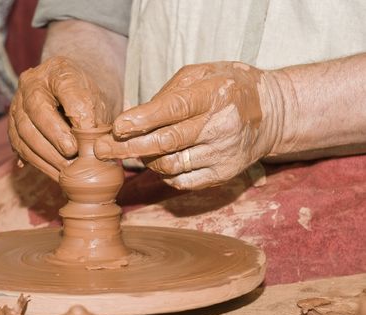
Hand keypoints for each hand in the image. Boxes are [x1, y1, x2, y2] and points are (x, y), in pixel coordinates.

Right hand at [8, 56, 109, 180]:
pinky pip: (19, 146)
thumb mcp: (100, 105)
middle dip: (55, 136)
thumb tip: (91, 151)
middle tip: (73, 154)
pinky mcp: (13, 125)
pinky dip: (38, 163)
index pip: (65, 87)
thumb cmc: (89, 100)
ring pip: (24, 131)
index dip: (76, 112)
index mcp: (58, 70)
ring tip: (66, 170)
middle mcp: (31, 82)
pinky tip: (55, 173)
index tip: (88, 132)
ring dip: (46, 155)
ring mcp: (17, 103)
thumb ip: (97, 123)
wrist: (74, 96)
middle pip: (37, 110)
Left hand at [94, 62, 283, 189]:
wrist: (271, 113)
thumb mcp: (200, 75)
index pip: (173, 110)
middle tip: (100, 150)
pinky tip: (158, 162)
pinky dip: (163, 174)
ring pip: (170, 166)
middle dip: (127, 148)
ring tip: (134, 150)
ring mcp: (223, 155)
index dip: (142, 120)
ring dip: (145, 160)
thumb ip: (167, 94)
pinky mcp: (223, 175)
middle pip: (166, 143)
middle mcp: (220, 127)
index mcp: (214, 96)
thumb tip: (132, 119)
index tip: (116, 127)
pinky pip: (182, 182)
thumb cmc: (227, 88)